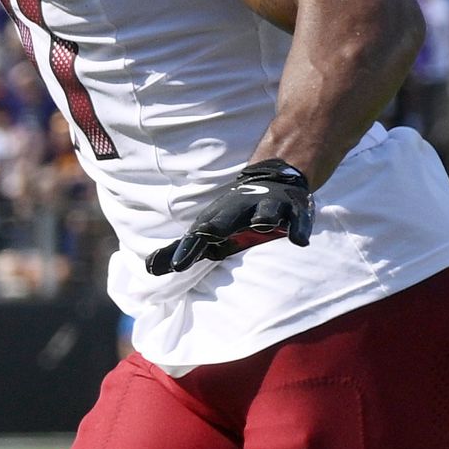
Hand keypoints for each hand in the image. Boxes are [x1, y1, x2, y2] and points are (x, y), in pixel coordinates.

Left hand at [144, 159, 317, 274]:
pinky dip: (299, 228)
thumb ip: (182, 250)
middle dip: (217, 226)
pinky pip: (298, 219)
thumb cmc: (232, 215)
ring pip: (266, 211)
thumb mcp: (207, 230)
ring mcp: (268, 207)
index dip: (187, 249)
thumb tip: (148, 270)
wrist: (271, 179)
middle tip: (207, 235)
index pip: (197, 235)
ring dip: (264, 216)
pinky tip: (299, 241)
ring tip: (263, 224)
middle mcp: (240, 210)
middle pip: (226, 218)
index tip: (176, 266)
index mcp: (217, 218)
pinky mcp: (294, 209)